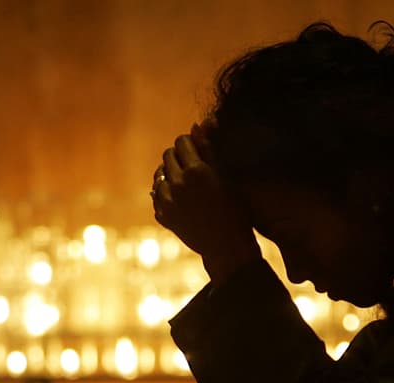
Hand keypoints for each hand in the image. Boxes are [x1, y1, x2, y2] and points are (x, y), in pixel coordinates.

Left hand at [152, 123, 260, 279]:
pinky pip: (157, 194)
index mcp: (195, 170)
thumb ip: (209, 149)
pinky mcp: (162, 216)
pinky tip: (181, 197)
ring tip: (187, 181)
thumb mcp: (227, 176)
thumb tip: (198, 124)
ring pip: (160, 174)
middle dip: (179, 156)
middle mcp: (177, 184)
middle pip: (168, 155)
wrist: (228, 247)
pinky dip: (166, 192)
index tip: (199, 149)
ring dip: (171, 173)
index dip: (191, 143)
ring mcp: (167, 202)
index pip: (182, 141)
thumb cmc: (236, 209)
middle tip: (194, 165)